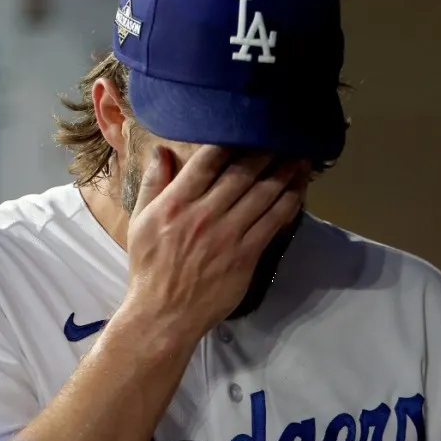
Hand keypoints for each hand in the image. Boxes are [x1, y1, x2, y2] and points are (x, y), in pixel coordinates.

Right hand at [119, 145, 304, 346]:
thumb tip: (161, 151)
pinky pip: (273, 222)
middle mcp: (204, 214)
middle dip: (267, 150)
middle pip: (242, 173)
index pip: (208, 161)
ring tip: (300, 155)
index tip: (248, 126)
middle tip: (285, 134)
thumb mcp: (139, 222)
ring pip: (263, 194)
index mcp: (176, 203)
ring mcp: (227, 235)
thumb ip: (152, 184)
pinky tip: (299, 188)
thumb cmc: (150, 267)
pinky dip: (289, 202)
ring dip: (285, 172)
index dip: (232, 140)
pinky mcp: (246, 255)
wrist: (164, 314)